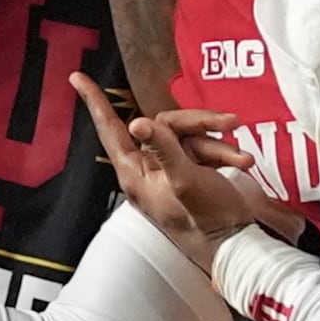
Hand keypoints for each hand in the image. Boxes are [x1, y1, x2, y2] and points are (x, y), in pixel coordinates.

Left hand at [73, 75, 299, 249]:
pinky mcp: (192, 169)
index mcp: (136, 173)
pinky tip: (242, 162)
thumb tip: (138, 122)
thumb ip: (164, 148)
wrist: (236, 244)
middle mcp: (149, 168)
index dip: (95, 102)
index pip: (111, 129)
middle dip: (198, 123)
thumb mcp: (184, 181)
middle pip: (165, 124)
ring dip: (218, 142)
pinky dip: (223, 153)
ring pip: (188, 134)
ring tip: (240, 157)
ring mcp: (171, 168)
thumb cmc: (206, 220)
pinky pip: (204, 148)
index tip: (77, 77)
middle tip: (228, 123)